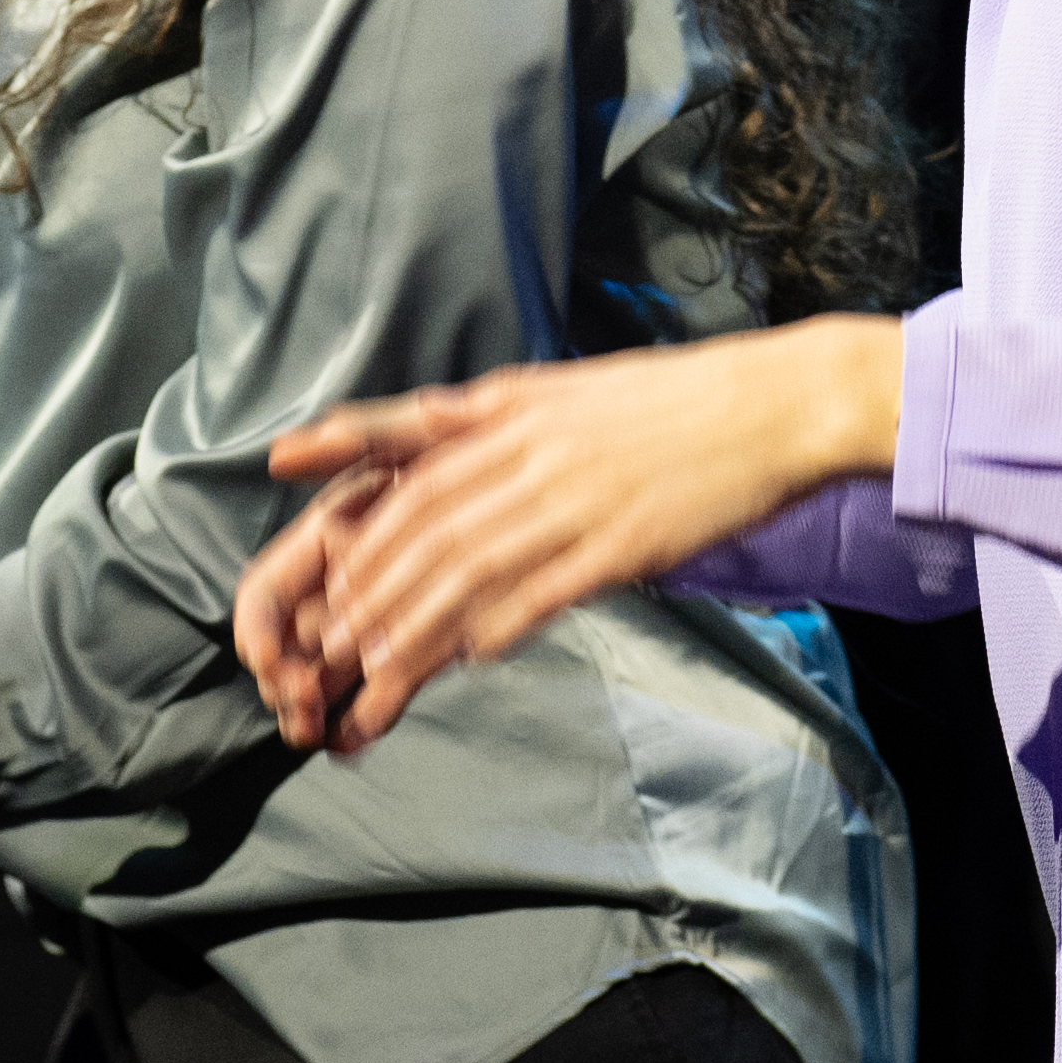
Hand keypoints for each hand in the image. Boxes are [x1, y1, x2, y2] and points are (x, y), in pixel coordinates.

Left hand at [248, 320, 899, 746]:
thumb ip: (508, 425)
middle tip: (324, 639)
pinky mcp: (620, 543)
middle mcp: (532, 448)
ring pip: (467, 569)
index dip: (342, 464)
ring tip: (369, 670)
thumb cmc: (676, 402)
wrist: (773, 404)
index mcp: (517, 406)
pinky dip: (496, 627)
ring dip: (410, 625)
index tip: (288, 488)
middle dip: (365, 587)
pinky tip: (467, 659)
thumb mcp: (575, 391)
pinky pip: (540, 593)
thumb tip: (450, 461)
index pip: (409, 443)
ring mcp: (574, 496)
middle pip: (424, 524)